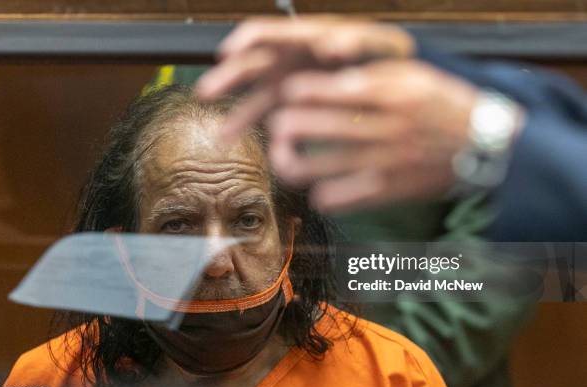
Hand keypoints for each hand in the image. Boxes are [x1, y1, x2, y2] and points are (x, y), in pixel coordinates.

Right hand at [196, 17, 414, 140]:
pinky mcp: (291, 103)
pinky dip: (253, 128)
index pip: (266, 32)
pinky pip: (266, 114)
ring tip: (221, 136)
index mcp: (307, 37)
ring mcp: (288, 81)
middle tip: (206, 93)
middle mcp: (290, 58)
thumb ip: (358, 43)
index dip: (245, 40)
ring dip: (237, 114)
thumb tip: (333, 45)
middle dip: (228, 78)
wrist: (393, 81)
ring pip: (254, 96)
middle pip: (251, 63)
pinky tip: (240, 141)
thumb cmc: (388, 58)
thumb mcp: (380, 46)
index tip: (227, 54)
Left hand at [265, 59, 478, 211]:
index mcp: (385, 92)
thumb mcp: (413, 75)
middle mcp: (380, 126)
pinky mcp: (387, 191)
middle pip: (306, 127)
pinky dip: (321, 195)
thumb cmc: (444, 104)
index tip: (287, 97)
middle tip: (279, 128)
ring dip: (290, 162)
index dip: (294, 94)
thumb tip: (328, 79)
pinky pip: (335, 199)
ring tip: (286, 158)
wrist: (485, 145)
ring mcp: (382, 162)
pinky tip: (321, 187)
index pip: (321, 90)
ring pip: (312, 167)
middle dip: (282, 127)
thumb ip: (370, 75)